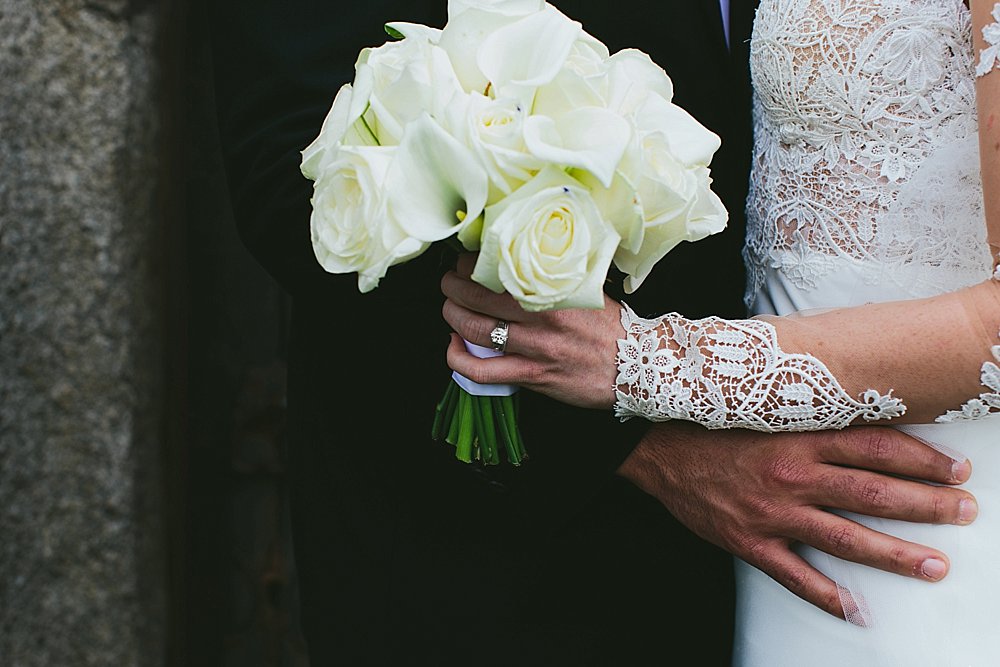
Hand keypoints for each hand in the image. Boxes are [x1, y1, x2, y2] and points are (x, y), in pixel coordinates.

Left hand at [442, 253, 621, 409]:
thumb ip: (556, 275)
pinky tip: (455, 347)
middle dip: (453, 286)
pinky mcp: (533, 377)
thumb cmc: (613, 326)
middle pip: (477, 296)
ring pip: (475, 329)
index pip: (500, 268)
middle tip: (449, 281)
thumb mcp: (588, 288)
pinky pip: (482, 371)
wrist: (640, 366)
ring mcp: (536, 348)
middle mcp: (542, 316)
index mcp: (554, 288)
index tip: (466, 260)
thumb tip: (524, 256)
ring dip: (452, 316)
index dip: (472, 263)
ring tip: (449, 308)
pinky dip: (459, 358)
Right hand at [619, 421, 978, 618]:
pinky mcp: (750, 541)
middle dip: (927, 505)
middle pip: (873, 494)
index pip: (875, 447)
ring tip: (935, 565)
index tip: (955, 468)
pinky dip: (828, 596)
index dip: (921, 458)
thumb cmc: (713, 424)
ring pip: (847, 538)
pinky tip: (857, 610)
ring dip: (896, 555)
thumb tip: (857, 410)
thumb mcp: (764, 406)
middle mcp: (792, 475)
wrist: (657, 448)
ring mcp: (773, 512)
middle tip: (964, 512)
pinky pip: (795, 575)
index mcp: (798, 436)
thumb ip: (810, 413)